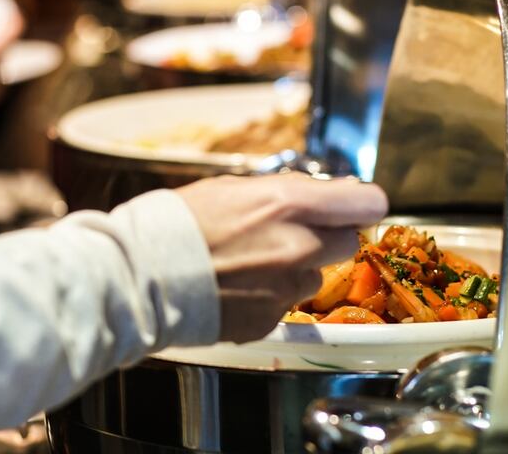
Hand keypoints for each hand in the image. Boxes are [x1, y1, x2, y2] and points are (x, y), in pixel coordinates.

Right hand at [177, 173, 387, 342]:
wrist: (142, 276)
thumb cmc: (179, 222)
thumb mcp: (233, 188)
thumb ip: (286, 191)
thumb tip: (328, 192)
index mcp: (289, 204)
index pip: (365, 203)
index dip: (361, 204)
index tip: (353, 206)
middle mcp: (298, 246)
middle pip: (347, 241)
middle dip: (328, 236)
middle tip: (296, 233)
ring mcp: (286, 287)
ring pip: (315, 276)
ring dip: (297, 268)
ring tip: (253, 263)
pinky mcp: (272, 319)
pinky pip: (286, 304)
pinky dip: (270, 295)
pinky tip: (239, 286)